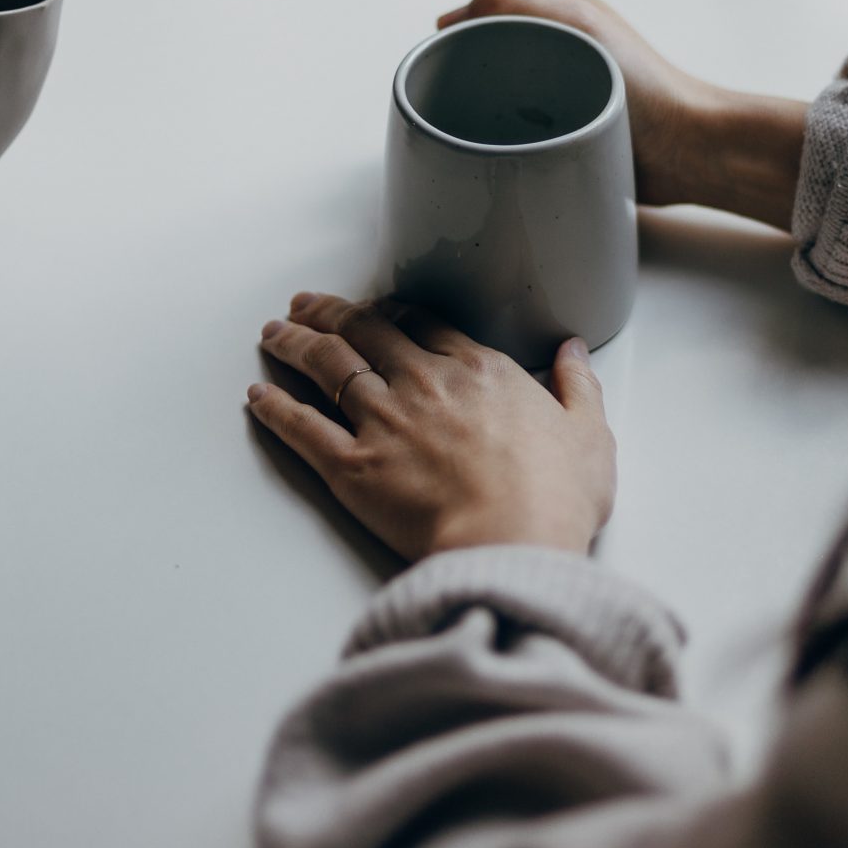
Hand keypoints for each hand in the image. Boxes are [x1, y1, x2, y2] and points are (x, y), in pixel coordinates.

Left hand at [247, 292, 614, 561]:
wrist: (512, 544)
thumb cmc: (555, 498)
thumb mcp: (590, 435)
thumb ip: (578, 386)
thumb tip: (574, 352)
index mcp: (478, 370)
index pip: (421, 323)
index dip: (390, 311)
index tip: (373, 307)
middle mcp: (423, 383)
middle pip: (364, 332)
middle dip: (330, 312)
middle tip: (306, 303)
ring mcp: (383, 422)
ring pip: (327, 366)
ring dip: (295, 344)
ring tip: (273, 331)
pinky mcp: (352, 467)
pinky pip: (302, 428)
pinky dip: (275, 408)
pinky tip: (257, 395)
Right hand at [439, 0, 807, 229]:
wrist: (684, 148)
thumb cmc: (641, 83)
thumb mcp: (575, 21)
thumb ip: (511, 0)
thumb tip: (450, 19)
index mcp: (557, 3)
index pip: (484, 9)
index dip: (462, 36)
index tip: (452, 67)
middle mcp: (557, 38)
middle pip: (486, 52)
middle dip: (470, 76)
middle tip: (466, 104)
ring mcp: (560, 82)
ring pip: (497, 91)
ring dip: (486, 110)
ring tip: (487, 129)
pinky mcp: (563, 123)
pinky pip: (517, 126)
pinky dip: (505, 134)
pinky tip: (502, 148)